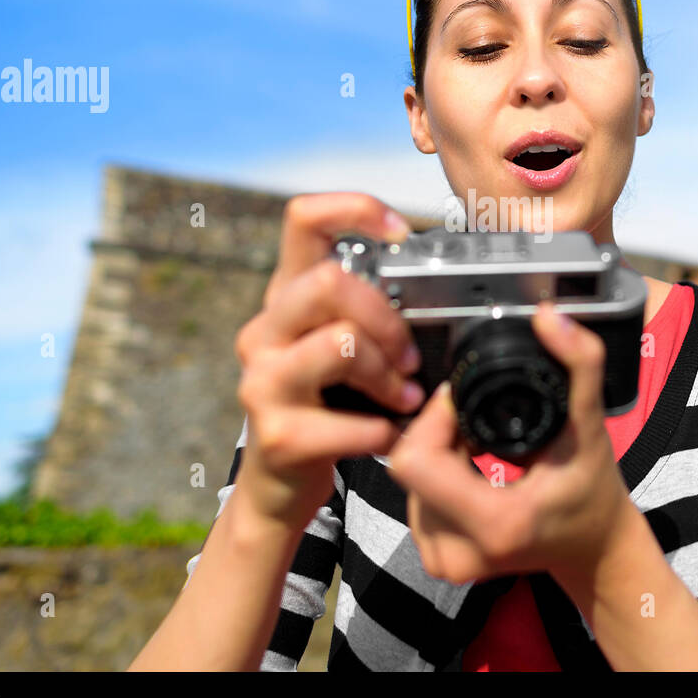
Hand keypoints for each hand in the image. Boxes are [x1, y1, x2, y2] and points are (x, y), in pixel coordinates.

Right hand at [232, 193, 425, 528]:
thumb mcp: (336, 348)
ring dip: (388, 374)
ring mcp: (263, 382)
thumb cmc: (324, 407)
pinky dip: (383, 431)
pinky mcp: (278, 435)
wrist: (280, 487)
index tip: (400, 235)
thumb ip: (365, 310)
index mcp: (285, 299)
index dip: (355, 210)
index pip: (303, 219)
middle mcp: (264, 332)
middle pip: (327, 282)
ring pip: (341, 344)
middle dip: (386, 317)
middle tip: (409, 355)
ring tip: (403, 398)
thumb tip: (434, 278)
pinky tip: (388, 436)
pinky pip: (351, 421)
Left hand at [386, 302, 635, 585]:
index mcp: (495, 523)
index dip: (434, 419)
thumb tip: (550, 317)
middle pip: (407, 466)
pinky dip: (434, 477)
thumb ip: (578, 368)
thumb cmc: (593, 492)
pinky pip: (412, 500)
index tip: (464, 402)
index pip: (416, 460)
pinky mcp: (437, 560)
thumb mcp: (591, 428)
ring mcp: (445, 561)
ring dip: (434, 454)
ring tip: (475, 444)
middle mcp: (461, 552)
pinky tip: (466, 467)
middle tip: (474, 421)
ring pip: (406, 482)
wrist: (594, 548)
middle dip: (435, 433)